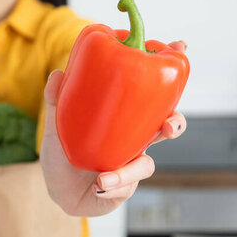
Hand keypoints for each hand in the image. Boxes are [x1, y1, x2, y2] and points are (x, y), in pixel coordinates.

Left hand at [40, 41, 187, 216]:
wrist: (57, 190)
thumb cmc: (61, 153)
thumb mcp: (55, 125)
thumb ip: (56, 101)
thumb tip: (58, 73)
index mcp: (123, 118)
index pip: (149, 94)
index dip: (168, 71)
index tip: (181, 45)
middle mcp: (134, 139)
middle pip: (167, 126)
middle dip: (175, 124)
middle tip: (169, 125)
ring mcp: (132, 163)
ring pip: (147, 164)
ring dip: (130, 171)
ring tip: (106, 175)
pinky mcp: (126, 185)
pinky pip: (125, 185)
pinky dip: (112, 185)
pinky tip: (99, 185)